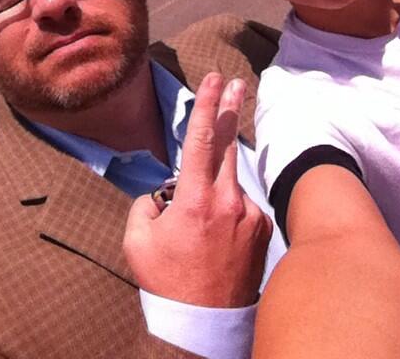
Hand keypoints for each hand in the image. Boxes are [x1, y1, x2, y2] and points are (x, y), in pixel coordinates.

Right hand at [123, 72, 271, 307]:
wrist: (205, 321)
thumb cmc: (168, 281)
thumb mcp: (137, 241)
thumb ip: (146, 204)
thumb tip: (163, 193)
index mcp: (194, 199)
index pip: (201, 139)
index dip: (206, 104)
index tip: (213, 78)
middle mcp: (228, 200)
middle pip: (229, 142)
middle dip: (231, 108)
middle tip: (235, 83)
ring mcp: (249, 214)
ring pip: (231, 179)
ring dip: (216, 181)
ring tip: (199, 220)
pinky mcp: (262, 227)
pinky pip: (241, 205)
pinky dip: (227, 210)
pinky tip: (217, 239)